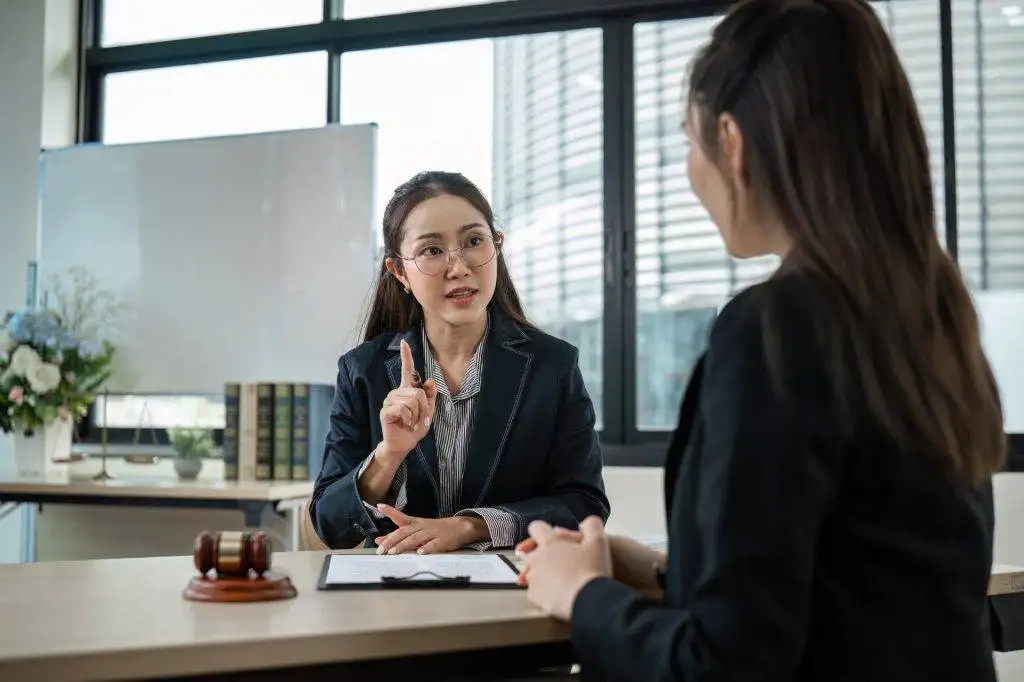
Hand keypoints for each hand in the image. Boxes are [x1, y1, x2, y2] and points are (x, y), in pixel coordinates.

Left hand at [374, 504, 487, 554]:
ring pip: (416, 539)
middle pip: (405, 531)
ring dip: (404, 545)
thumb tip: (379, 539)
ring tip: (393, 551)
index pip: (401, 517)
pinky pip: (434, 545)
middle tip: (381, 549)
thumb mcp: (416, 529)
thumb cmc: (435, 529)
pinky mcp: (442, 541)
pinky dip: (427, 548)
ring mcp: (432, 533)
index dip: (390, 511)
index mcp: (415, 523)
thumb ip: (398, 535)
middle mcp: (422, 527)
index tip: (380, 506)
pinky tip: (421, 553)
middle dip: (391, 540)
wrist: (460, 527)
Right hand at [378, 340, 437, 462]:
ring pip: (412, 401)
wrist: (404, 443)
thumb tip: (430, 380)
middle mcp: (397, 392)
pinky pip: (403, 409)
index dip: (406, 356)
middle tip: (420, 419)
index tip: (404, 342)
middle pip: (418, 392)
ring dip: (417, 415)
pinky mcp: (386, 411)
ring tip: (412, 422)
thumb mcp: (428, 411)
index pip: (407, 369)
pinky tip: (405, 423)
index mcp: (407, 390)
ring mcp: (390, 401)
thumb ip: (430, 396)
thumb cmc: (415, 426)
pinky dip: (409, 419)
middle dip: (424, 409)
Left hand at [520, 517, 611, 621]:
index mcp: (551, 543)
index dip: (542, 531)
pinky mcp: (535, 596)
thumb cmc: (592, 570)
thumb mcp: (599, 542)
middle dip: (541, 556)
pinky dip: (543, 592)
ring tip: (560, 580)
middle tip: (559, 562)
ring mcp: (534, 578)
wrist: (589, 600)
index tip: (548, 536)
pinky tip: (557, 595)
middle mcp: (537, 558)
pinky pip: (534, 592)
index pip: (537, 528)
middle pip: (531, 553)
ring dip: (541, 574)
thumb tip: (588, 522)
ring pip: (531, 573)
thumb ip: (592, 526)